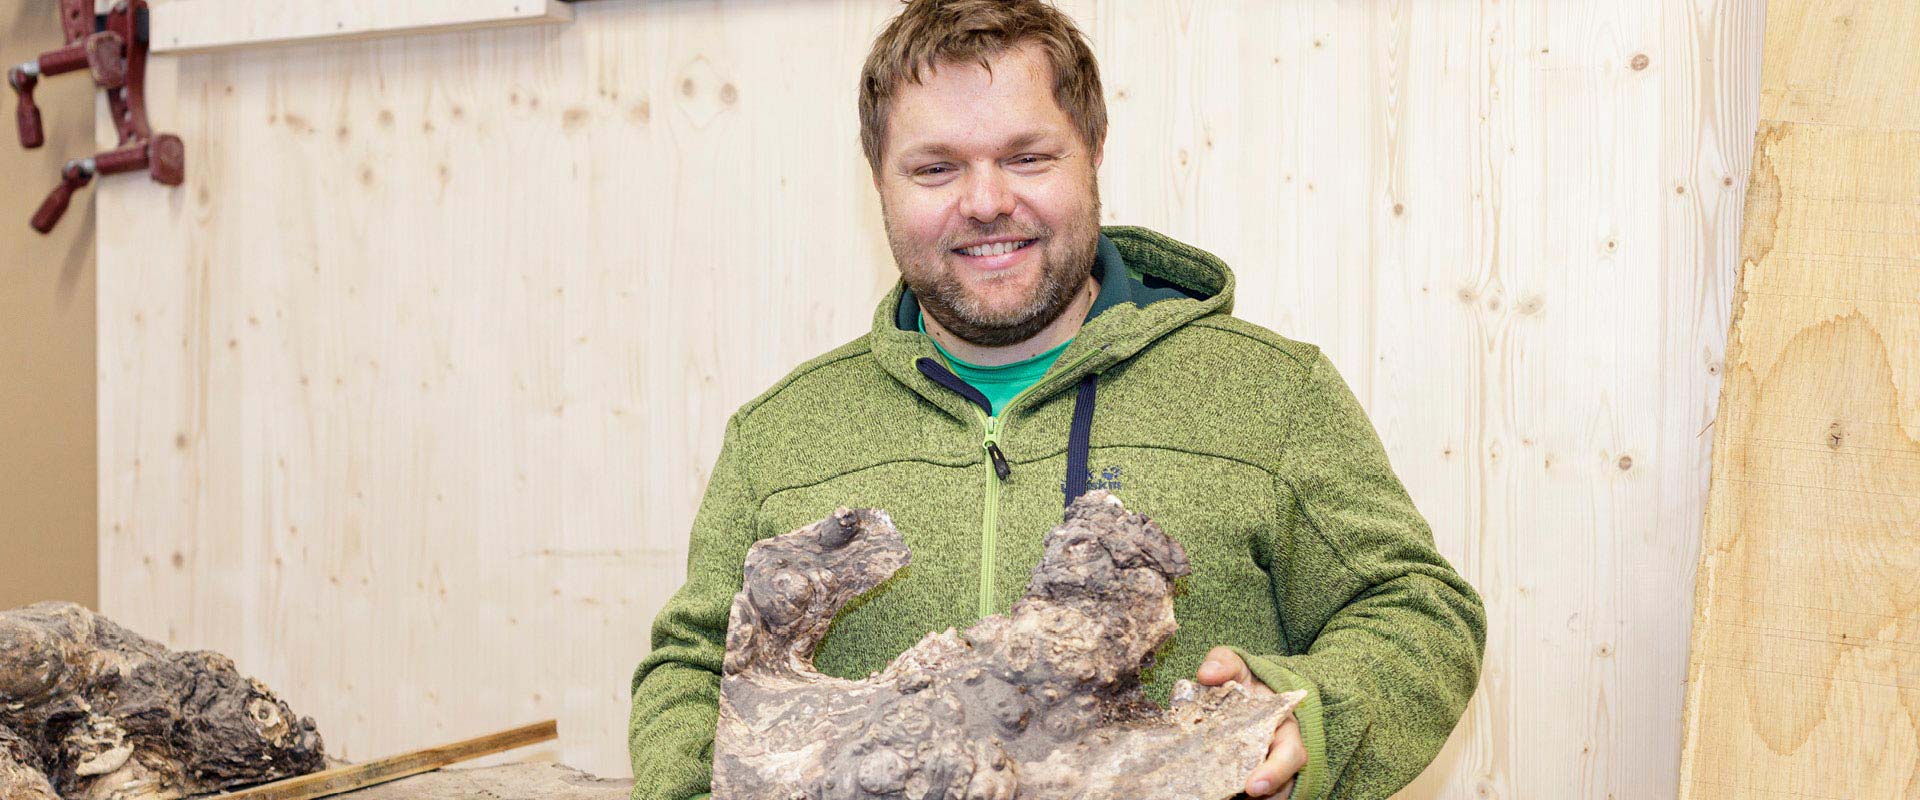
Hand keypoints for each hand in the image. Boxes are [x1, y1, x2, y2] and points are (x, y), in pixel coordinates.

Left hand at [1197, 646, 1305, 797]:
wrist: (1243, 692)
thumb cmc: (1243, 681)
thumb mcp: (1235, 665)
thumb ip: (1223, 663)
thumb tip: (1206, 674)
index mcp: (1284, 726)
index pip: (1290, 755)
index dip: (1275, 772)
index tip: (1253, 786)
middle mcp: (1279, 752)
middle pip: (1281, 784)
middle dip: (1264, 795)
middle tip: (1240, 797)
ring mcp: (1267, 768)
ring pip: (1267, 795)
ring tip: (1221, 797)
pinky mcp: (1249, 778)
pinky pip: (1249, 795)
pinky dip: (1235, 796)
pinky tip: (1214, 793)